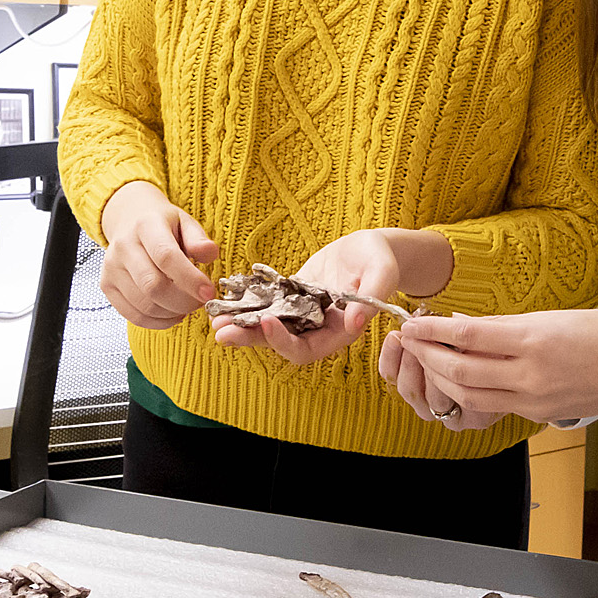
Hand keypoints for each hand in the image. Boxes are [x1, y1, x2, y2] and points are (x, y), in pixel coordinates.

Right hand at [99, 181, 216, 329]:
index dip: (190, 279)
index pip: (166, 256)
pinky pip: (134, 316)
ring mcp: (112, 268)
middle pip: (153, 286)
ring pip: (144, 305)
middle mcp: (123, 246)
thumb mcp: (184, 221)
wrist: (128, 221)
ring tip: (187, 304)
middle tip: (200, 301)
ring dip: (173, 313)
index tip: (208, 292)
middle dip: (184, 301)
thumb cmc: (161, 225)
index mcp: (145, 225)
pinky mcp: (107, 286)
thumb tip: (209, 253)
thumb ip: (198, 238)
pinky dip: (158, 322)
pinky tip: (172, 313)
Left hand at [217, 228, 445, 365]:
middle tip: (221, 333)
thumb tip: (355, 322)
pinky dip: (247, 303)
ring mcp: (303, 313)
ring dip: (242, 325)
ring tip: (215, 320)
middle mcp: (318, 327)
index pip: (307, 349)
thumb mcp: (382, 272)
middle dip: (250, 339)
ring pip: (269, 325)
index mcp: (340, 331)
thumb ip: (372, 297)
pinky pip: (267, 304)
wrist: (372, 249)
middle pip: (280, 342)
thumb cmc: (382, 259)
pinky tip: (226, 298)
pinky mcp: (293, 296)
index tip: (265, 323)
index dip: (284, 342)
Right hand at [378, 324, 502, 431]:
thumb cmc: (483, 344)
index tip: (396, 334)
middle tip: (420, 340)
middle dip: (412, 360)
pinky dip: (464, 384)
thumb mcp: (459, 334)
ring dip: (438, 370)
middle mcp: (430, 405)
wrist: (520, 366)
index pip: (390, 372)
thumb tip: (418, 317)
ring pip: (432, 398)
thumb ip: (437, 331)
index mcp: (417, 383)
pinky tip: (469, 364)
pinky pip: (462, 404)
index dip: (389, 355)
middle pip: (408, 388)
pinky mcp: (475, 420)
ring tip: (445, 348)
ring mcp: (452, 416)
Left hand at [398, 311, 597, 425]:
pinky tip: (458, 377)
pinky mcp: (536, 415)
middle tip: (410, 341)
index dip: (433, 331)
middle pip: (461, 372)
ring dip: (442, 379)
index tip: (412, 322)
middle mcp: (530, 374)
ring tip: (427, 360)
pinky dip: (468, 392)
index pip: (468, 337)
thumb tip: (460, 325)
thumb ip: (503, 325)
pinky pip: (492, 406)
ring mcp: (533, 400)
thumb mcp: (550, 317)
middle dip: (428, 357)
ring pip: (470, 396)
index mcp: (534, 340)